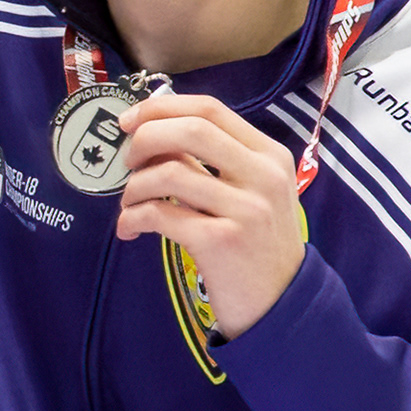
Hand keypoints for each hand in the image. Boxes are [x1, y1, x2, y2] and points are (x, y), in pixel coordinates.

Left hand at [114, 92, 306, 337]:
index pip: (209, 109)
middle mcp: (262, 175)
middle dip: (143, 140)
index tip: (130, 121)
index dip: (160, 108)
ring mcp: (245, 208)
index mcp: (269, 155)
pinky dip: (131, 219)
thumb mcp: (253, 192)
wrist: (282, 302)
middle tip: (127, 162)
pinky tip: (130, 230)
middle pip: (189, 131)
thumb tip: (154, 133)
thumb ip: (216, 162)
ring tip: (130, 205)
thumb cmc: (257, 243)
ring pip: (168, 173)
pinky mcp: (221, 241)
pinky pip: (159, 215)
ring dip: (134, 187)